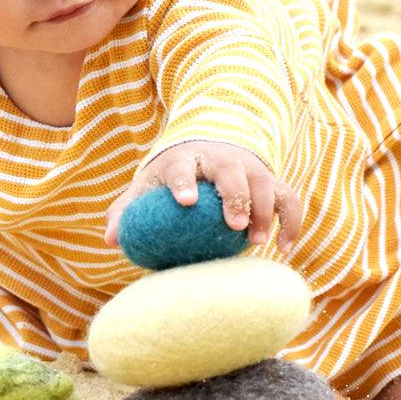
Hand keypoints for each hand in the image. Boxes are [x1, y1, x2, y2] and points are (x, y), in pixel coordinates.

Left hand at [104, 141, 302, 253]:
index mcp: (184, 158)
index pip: (181, 166)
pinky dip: (289, 222)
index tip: (185, 201)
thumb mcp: (147, 187)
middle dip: (235, 195)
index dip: (184, 181)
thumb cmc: (171, 178)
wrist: (209, 150)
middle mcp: (221, 158)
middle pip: (231, 170)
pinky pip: (287, 198)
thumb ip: (128, 212)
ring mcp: (249, 167)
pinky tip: (284, 249)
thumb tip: (110, 240)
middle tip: (234, 225)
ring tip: (256, 241)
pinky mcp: (271, 180)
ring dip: (264, 211)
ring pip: (263, 182)